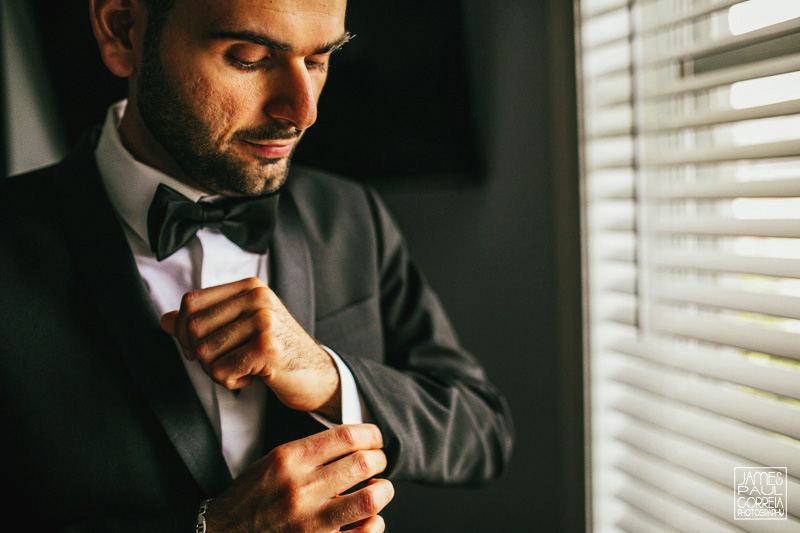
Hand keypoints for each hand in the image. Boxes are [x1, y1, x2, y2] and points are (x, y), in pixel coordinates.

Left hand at [160, 277, 340, 417]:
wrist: (317, 375)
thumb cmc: (277, 352)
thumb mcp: (241, 329)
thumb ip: (205, 321)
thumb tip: (164, 320)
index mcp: (250, 287)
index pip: (191, 302)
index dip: (183, 330)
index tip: (199, 348)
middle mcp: (258, 298)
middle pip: (193, 328)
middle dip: (202, 355)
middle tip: (227, 362)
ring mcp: (264, 321)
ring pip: (205, 352)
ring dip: (218, 371)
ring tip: (243, 369)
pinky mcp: (268, 348)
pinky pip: (222, 371)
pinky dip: (232, 382)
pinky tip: (253, 378)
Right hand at [207, 424, 393, 532]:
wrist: (225, 532)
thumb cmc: (253, 495)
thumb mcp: (275, 460)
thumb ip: (313, 450)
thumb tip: (357, 444)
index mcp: (290, 458)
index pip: (347, 436)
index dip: (371, 435)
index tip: (374, 439)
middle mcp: (301, 487)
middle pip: (364, 463)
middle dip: (379, 460)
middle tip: (377, 462)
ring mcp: (310, 520)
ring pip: (370, 499)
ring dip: (383, 491)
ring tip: (378, 488)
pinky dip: (374, 524)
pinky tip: (369, 519)